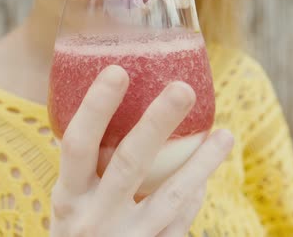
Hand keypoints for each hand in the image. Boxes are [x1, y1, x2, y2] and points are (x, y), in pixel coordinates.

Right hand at [49, 65, 233, 236]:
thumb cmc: (75, 236)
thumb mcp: (68, 204)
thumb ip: (85, 170)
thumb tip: (111, 116)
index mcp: (67, 197)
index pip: (78, 144)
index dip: (96, 106)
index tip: (118, 71)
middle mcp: (93, 218)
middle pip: (129, 162)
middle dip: (157, 122)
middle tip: (183, 89)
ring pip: (170, 196)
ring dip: (201, 163)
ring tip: (224, 135)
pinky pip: (179, 222)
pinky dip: (193, 196)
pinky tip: (205, 177)